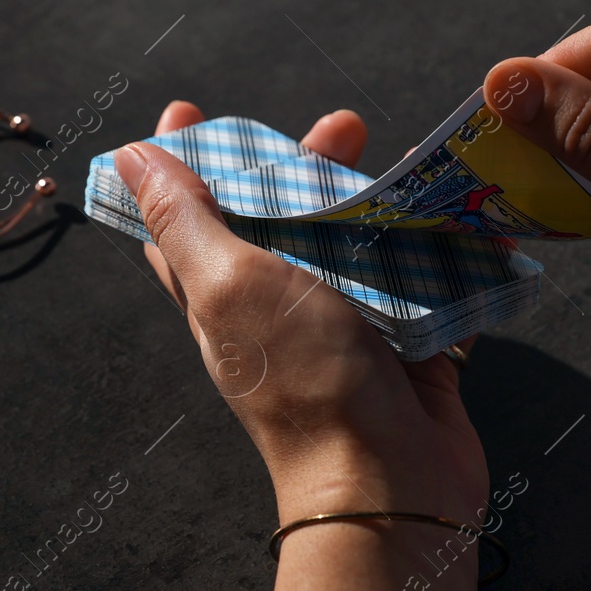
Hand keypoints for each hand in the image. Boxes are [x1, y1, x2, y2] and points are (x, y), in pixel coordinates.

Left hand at [114, 102, 488, 527]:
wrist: (389, 480)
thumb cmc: (303, 380)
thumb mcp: (230, 284)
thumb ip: (185, 220)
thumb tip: (129, 158)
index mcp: (223, 294)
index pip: (183, 219)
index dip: (179, 163)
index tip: (188, 109)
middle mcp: (279, 308)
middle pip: (282, 218)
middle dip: (305, 163)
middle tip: (345, 125)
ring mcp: (346, 328)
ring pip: (356, 244)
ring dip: (378, 198)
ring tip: (410, 163)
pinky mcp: (409, 344)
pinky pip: (423, 281)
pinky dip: (441, 246)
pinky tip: (461, 212)